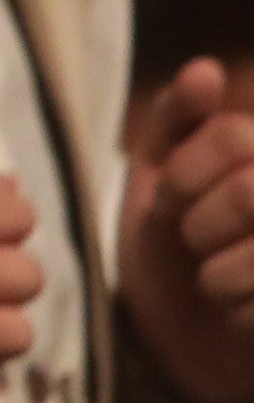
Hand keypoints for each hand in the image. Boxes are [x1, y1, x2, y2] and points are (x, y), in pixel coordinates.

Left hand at [123, 60, 253, 402]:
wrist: (183, 332)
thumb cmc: (171, 238)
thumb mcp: (158, 168)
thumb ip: (176, 117)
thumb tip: (205, 69)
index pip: (232, 137)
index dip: (181, 174)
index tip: (164, 200)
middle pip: (248, 192)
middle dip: (197, 225)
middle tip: (192, 242)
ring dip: (216, 275)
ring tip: (215, 279)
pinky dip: (239, 314)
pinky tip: (240, 312)